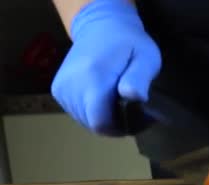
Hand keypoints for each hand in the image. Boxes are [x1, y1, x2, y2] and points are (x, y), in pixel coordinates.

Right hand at [51, 0, 160, 135]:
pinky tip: (102, 97)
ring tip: (116, 99)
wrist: (100, 26)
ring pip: (84, 120)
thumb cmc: (129, 44)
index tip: (134, 119)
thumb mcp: (146, 57)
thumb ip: (139, 78)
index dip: (119, 128)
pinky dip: (91, 110)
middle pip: (93, 124)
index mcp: (94, 77)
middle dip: (113, 122)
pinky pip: (77, 113)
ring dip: (102, 116)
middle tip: (128, 106)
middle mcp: (72, 84)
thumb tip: (133, 97)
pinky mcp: (57, 90)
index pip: (100, 121)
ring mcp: (61, 88)